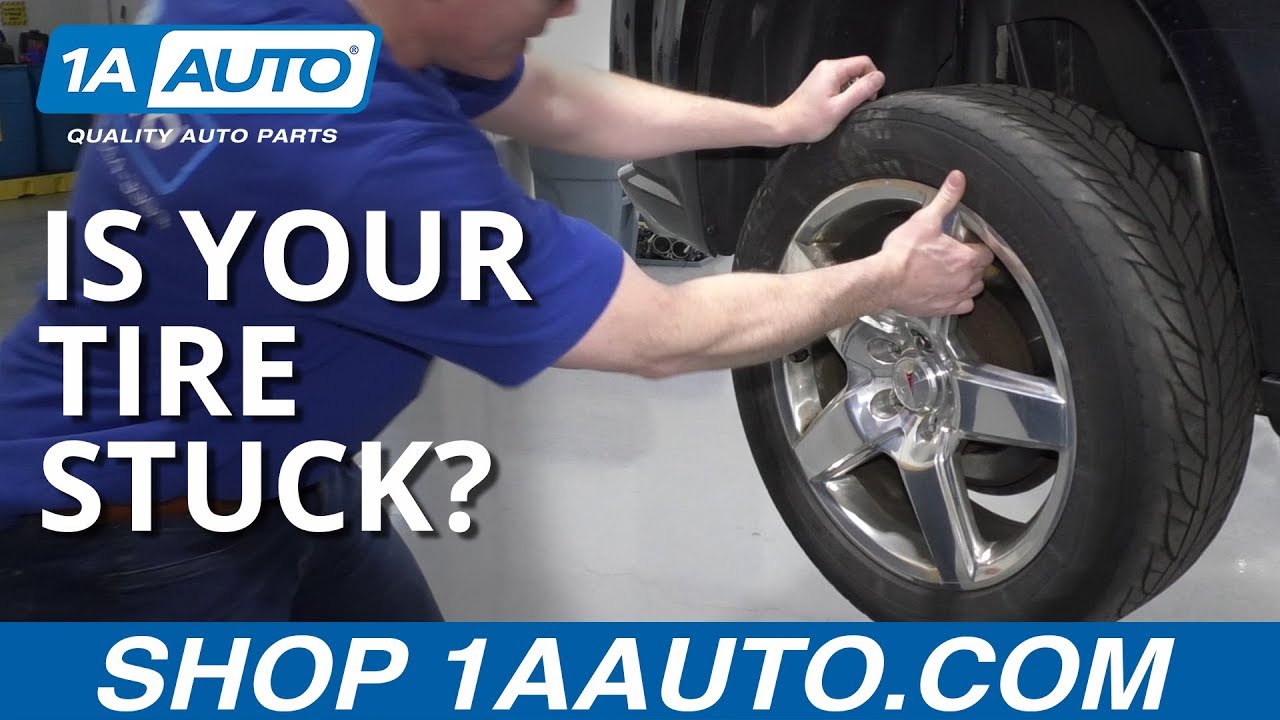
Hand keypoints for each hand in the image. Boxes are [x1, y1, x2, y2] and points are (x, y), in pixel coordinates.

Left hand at [772, 57, 885, 144]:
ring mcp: (822, 74)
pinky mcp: (819, 83)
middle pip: (857, 69)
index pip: (865, 62)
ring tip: (842, 109)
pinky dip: (843, 95)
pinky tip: (835, 108)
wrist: (784, 125)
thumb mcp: (840, 108)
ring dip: (852, 92)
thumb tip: (879, 77)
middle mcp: (827, 67)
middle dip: (862, 86)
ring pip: (849, 77)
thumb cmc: (808, 120)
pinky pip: (840, 83)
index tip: (868, 98)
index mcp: (833, 69)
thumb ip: (861, 91)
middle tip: (855, 106)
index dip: (872, 79)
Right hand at [872, 171, 995, 316]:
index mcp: (966, 258)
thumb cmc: (903, 253)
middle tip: (955, 256)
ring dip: (967, 282)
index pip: (987, 253)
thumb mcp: (925, 220)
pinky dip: (958, 300)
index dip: (978, 247)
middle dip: (972, 264)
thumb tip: (957, 178)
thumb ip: (946, 199)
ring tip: (952, 274)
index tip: (967, 244)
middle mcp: (965, 280)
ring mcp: (955, 297)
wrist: (884, 281)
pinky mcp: (942, 309)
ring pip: (974, 290)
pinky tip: (947, 291)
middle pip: (981, 272)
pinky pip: (962, 307)